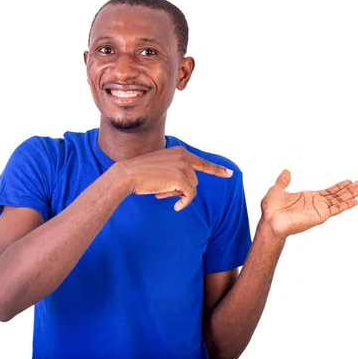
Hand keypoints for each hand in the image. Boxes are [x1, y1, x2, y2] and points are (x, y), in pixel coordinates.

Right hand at [118, 146, 232, 210]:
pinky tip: (175, 206)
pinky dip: (184, 203)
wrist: (128, 175)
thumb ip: (176, 171)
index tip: (229, 173)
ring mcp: (183, 167)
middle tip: (161, 189)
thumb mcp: (161, 167)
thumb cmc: (141, 174)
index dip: (217, 169)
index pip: (201, 162)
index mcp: (179, 152)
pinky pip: (190, 196)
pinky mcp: (182, 178)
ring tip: (160, 190)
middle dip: (180, 189)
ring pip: (191, 188)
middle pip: (194, 181)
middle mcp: (183, 156)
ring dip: (177, 194)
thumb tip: (190, 187)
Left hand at [261, 169, 357, 238]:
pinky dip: (346, 205)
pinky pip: (335, 209)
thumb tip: (286, 172)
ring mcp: (319, 210)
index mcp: (308, 198)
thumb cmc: (271, 208)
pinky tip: (355, 201)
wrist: (271, 220)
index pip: (327, 192)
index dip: (338, 187)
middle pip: (337, 195)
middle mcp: (316, 204)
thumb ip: (283, 181)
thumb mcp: (277, 189)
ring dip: (351, 194)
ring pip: (339, 200)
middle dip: (349, 190)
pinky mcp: (320, 216)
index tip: (349, 181)